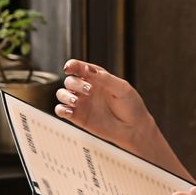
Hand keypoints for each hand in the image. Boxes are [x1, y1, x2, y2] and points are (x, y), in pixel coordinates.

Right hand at [55, 59, 186, 176]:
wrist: (134, 128)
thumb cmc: (131, 106)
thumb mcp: (122, 88)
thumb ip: (105, 78)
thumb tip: (88, 70)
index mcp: (97, 78)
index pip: (80, 68)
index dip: (73, 65)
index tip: (70, 67)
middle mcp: (86, 89)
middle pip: (70, 81)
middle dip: (75, 83)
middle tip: (89, 90)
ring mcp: (82, 103)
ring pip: (62, 94)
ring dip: (65, 96)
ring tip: (76, 101)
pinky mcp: (78, 117)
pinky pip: (62, 111)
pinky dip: (61, 109)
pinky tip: (69, 110)